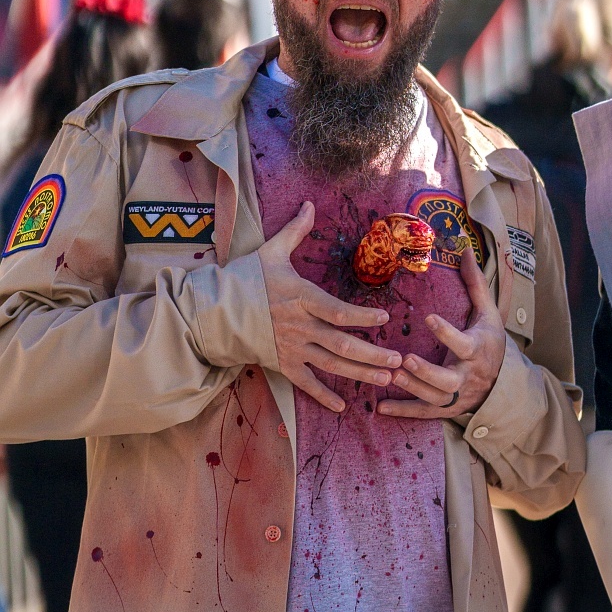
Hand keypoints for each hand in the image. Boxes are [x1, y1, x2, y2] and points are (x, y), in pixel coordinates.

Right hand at [261, 200, 398, 415]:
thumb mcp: (270, 251)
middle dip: (373, 355)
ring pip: (332, 365)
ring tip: (387, 379)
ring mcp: (292, 347)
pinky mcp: (282, 363)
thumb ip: (295, 231)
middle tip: (398, 361)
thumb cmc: (245, 279)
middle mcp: (300, 326)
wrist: (213, 309)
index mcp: (301, 298)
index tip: (384, 319)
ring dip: (361, 374)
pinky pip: (306, 383)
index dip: (362, 317)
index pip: (337, 311)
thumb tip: (310, 204)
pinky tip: (342, 406)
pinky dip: (323, 395)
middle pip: (342, 344)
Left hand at [379, 247, 506, 420]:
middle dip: (428, 372)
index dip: (447, 333)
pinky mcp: (448, 409)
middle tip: (406, 359)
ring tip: (391, 375)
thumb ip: (475, 284)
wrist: (504, 383)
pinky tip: (380, 408)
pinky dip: (403, 412)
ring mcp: (458, 396)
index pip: (464, 343)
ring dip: (413, 389)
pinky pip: (425, 413)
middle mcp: (468, 376)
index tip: (428, 318)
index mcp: (477, 350)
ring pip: (436, 398)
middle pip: (449, 381)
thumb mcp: (488, 313)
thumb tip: (464, 250)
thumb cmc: (490, 341)